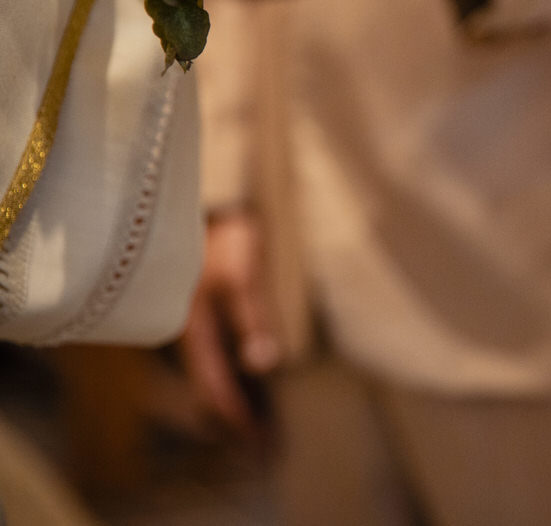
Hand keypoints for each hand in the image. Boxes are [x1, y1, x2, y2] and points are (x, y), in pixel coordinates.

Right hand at [178, 210, 279, 434]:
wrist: (215, 199)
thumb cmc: (227, 233)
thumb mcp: (243, 273)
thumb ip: (253, 317)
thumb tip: (263, 363)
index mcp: (193, 328)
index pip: (212, 387)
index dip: (235, 417)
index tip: (258, 443)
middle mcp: (190, 331)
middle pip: (210, 388)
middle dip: (235, 419)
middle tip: (265, 446)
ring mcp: (196, 322)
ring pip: (213, 374)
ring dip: (237, 401)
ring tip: (264, 424)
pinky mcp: (206, 311)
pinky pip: (218, 357)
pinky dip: (236, 378)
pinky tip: (256, 384)